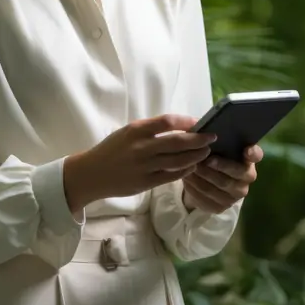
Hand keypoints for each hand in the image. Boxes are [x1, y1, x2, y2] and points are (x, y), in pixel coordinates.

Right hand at [64, 115, 216, 212]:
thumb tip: (179, 127)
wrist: (92, 173)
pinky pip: (171, 176)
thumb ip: (150, 130)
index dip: (187, 122)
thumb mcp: (128, 132)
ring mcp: (144, 166)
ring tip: (205, 152)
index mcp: (137, 130)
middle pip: (178, 142)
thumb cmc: (112, 149)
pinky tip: (192, 166)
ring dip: (195, 156)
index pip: (168, 121)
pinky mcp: (145, 183)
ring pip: (178, 161)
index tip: (199, 122)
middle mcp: (141, 147)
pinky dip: (185, 170)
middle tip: (212, 138)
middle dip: (198, 140)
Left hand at [182, 145, 262, 213]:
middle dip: (219, 166)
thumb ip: (213, 139)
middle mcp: (246, 178)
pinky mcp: (221, 207)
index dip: (253, 153)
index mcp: (247, 159)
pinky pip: (206, 198)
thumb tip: (200, 129)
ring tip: (189, 167)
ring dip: (202, 176)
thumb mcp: (214, 146)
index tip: (247, 150)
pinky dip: (194, 187)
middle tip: (204, 160)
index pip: (256, 155)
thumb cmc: (212, 157)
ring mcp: (235, 195)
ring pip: (218, 186)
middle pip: (235, 173)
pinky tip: (186, 179)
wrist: (204, 182)